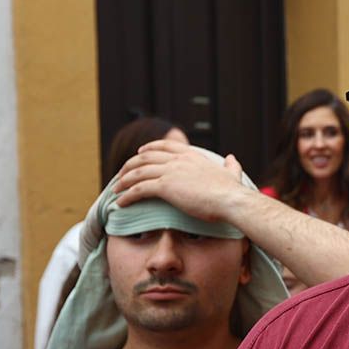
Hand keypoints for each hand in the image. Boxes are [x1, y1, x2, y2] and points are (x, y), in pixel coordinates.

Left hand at [114, 140, 248, 223]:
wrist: (231, 200)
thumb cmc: (232, 192)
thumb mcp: (233, 173)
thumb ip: (231, 165)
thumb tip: (232, 158)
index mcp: (192, 156)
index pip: (165, 146)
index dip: (149, 148)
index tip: (140, 152)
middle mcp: (178, 160)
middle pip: (145, 157)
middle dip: (130, 165)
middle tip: (121, 174)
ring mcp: (170, 172)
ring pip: (138, 172)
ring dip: (124, 181)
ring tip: (115, 189)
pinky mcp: (165, 187)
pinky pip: (138, 190)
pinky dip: (127, 196)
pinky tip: (120, 203)